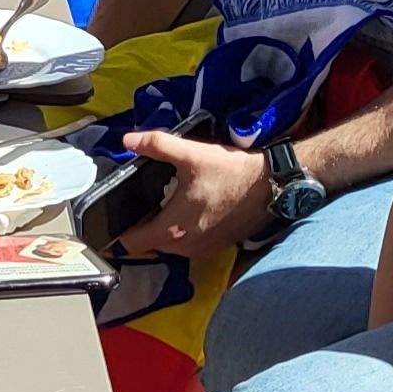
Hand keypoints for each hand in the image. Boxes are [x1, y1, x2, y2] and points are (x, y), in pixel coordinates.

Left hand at [111, 128, 273, 258]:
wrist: (271, 186)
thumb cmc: (229, 172)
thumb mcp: (190, 154)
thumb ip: (156, 145)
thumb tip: (127, 140)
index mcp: (172, 229)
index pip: (132, 243)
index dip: (121, 231)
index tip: (121, 216)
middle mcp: (185, 247)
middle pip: (150, 244)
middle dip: (144, 227)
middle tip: (146, 204)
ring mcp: (203, 251)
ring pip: (170, 247)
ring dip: (165, 231)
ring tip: (168, 205)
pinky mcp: (218, 248)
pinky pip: (190, 246)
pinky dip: (185, 234)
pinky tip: (191, 211)